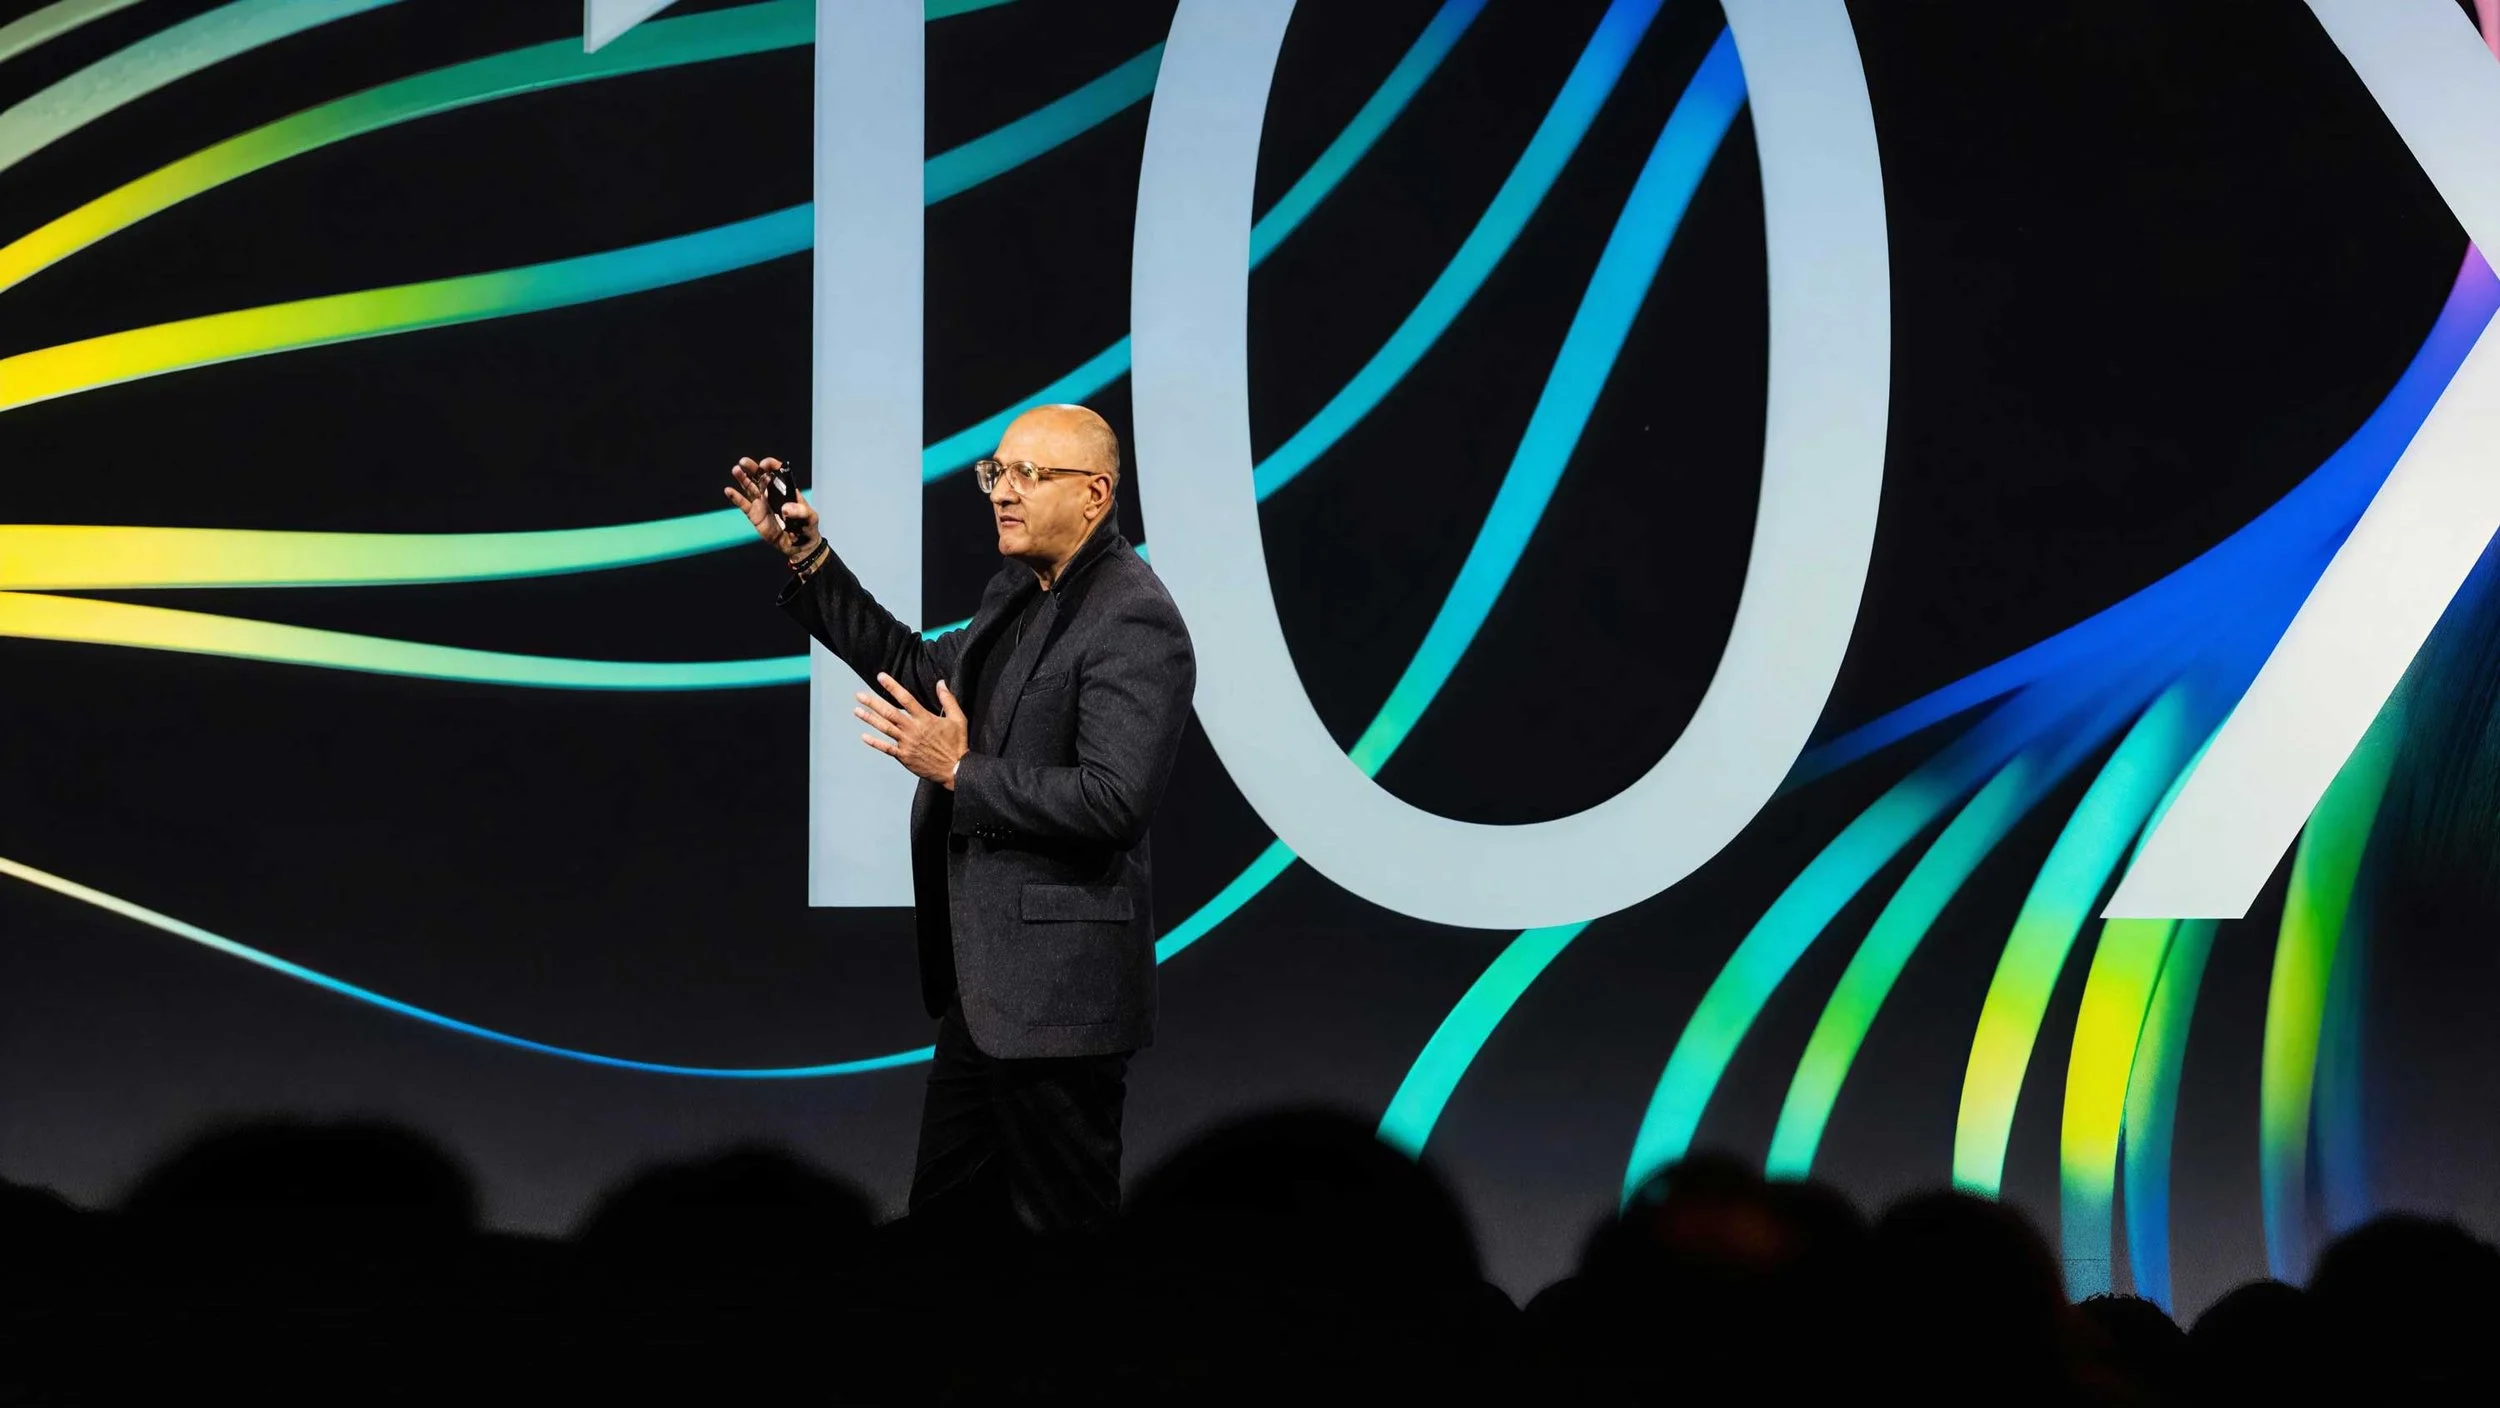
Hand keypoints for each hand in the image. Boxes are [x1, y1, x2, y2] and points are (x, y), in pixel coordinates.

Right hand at [723, 456, 818, 559]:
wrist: (798, 546)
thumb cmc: (807, 528)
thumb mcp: (809, 518)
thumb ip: (800, 511)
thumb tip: (786, 508)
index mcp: (786, 490)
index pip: (777, 473)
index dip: (771, 466)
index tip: (764, 465)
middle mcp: (772, 494)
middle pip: (760, 477)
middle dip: (753, 468)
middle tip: (744, 462)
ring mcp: (762, 503)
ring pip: (750, 488)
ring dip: (742, 478)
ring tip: (736, 470)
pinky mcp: (755, 515)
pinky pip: (744, 505)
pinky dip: (736, 498)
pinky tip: (728, 490)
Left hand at [856, 673, 967, 787]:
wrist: (955, 769)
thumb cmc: (957, 743)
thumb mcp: (958, 719)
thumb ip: (948, 700)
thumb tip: (941, 683)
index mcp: (925, 719)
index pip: (905, 698)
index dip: (892, 686)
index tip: (880, 677)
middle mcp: (913, 729)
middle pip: (889, 713)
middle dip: (873, 703)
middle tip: (859, 695)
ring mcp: (906, 743)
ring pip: (884, 728)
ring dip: (869, 719)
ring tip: (857, 711)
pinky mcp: (904, 756)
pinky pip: (886, 748)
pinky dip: (874, 742)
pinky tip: (864, 736)